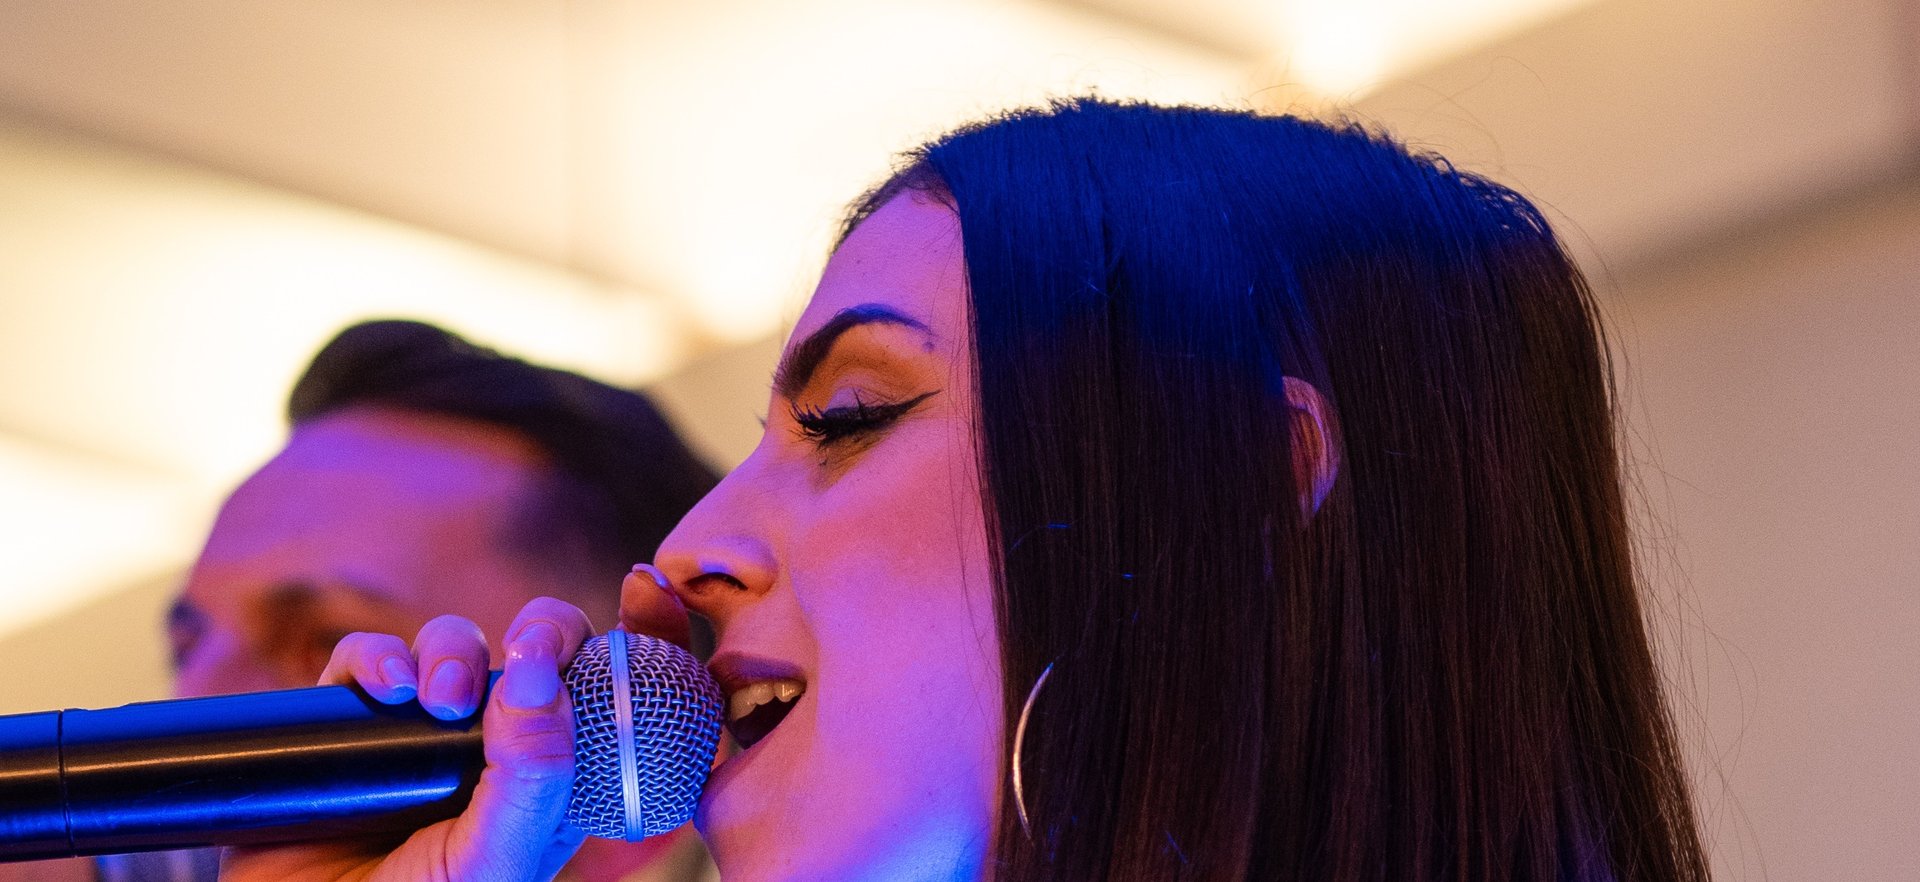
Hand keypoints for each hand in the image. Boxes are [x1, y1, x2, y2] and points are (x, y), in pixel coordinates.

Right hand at [216, 595, 614, 881]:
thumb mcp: (496, 857)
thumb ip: (532, 774)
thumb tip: (538, 668)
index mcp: (544, 781)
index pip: (591, 693)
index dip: (592, 652)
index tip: (569, 646)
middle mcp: (488, 748)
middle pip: (530, 653)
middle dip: (534, 634)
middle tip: (522, 651)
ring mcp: (418, 733)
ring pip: (451, 644)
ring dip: (452, 650)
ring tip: (436, 699)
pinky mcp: (346, 724)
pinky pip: (365, 660)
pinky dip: (376, 656)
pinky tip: (384, 688)